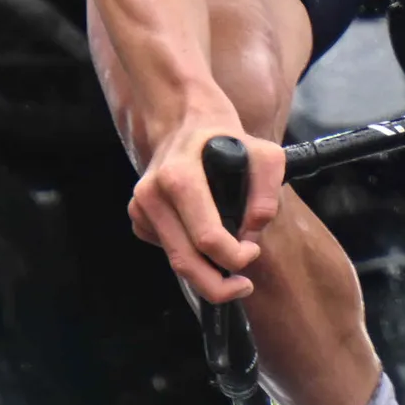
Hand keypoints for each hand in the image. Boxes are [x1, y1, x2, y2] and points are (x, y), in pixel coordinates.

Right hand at [128, 102, 277, 303]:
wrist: (181, 118)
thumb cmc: (224, 136)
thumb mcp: (264, 153)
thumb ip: (267, 193)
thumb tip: (252, 231)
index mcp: (179, 177)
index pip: (207, 239)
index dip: (235, 257)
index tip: (252, 250)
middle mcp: (152, 194)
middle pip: (185, 262)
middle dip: (217, 286)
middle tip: (243, 286)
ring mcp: (140, 206)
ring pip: (174, 260)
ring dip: (204, 271)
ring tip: (229, 260)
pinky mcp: (137, 216)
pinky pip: (165, 249)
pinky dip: (188, 252)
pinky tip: (201, 235)